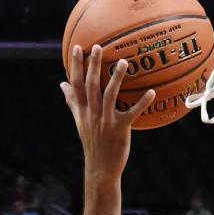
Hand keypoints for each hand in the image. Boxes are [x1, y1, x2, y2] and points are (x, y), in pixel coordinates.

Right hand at [60, 44, 154, 179]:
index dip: (76, 66)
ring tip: (123, 62)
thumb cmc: (92, 142)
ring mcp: (106, 121)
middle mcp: (92, 114)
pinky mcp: (120, 129)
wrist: (100, 168)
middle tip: (98, 46)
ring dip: (116, 78)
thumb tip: (62, 84)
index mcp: (83, 110)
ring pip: (110, 96)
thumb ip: (72, 101)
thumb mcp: (79, 121)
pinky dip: (142, 103)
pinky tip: (151, 92)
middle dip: (93, 66)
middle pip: (91, 86)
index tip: (77, 47)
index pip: (76, 84)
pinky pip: (132, 113)